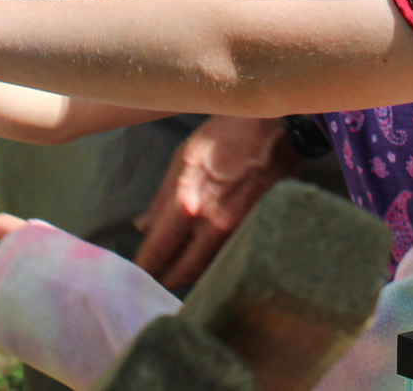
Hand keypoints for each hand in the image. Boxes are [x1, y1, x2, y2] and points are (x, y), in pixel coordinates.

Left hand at [133, 115, 299, 288]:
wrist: (274, 129)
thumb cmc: (224, 135)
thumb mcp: (183, 157)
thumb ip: (162, 198)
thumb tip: (142, 226)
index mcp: (187, 202)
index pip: (159, 250)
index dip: (145, 267)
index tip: (138, 274)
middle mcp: (212, 223)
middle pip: (184, 271)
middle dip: (167, 280)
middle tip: (157, 282)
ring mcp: (239, 230)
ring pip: (210, 269)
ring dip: (192, 276)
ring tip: (179, 273)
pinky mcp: (258, 231)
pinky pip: (231, 257)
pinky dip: (216, 264)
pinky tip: (208, 261)